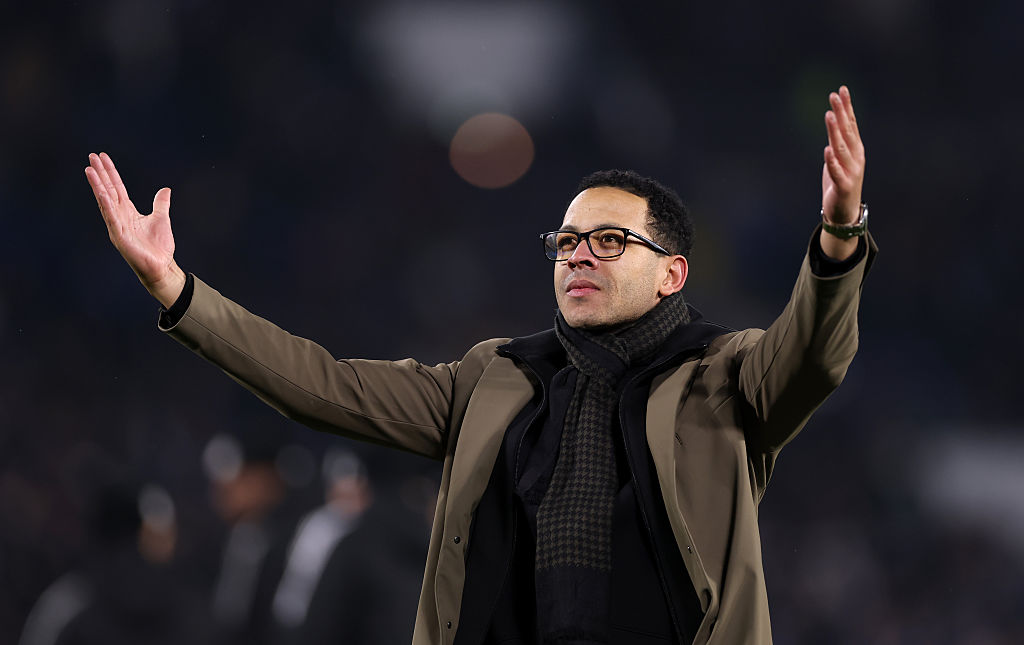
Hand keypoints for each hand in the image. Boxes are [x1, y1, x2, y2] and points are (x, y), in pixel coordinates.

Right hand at [85, 152, 185, 307]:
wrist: (161, 266)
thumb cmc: (159, 246)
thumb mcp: (161, 218)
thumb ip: (160, 204)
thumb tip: (165, 190)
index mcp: (128, 212)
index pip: (117, 188)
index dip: (110, 172)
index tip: (102, 157)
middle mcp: (119, 217)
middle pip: (108, 190)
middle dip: (100, 173)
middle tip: (91, 156)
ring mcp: (117, 226)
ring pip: (106, 201)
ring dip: (98, 185)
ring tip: (90, 169)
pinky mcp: (120, 237)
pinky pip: (112, 218)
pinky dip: (106, 205)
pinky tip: (101, 193)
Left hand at [821, 86, 864, 223]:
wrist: (844, 212)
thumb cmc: (841, 182)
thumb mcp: (840, 158)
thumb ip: (839, 140)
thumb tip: (835, 118)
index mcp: (855, 149)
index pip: (852, 123)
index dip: (847, 107)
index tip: (842, 89)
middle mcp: (856, 157)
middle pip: (847, 131)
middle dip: (841, 112)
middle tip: (834, 95)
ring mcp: (851, 171)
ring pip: (841, 148)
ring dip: (835, 131)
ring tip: (830, 116)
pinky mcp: (843, 185)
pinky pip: (836, 171)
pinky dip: (832, 161)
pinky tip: (827, 150)